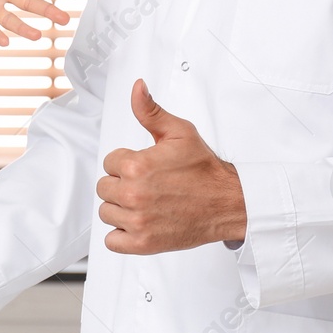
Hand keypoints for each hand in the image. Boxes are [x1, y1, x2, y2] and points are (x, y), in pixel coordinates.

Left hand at [97, 80, 244, 253]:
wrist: (228, 202)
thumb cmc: (204, 169)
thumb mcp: (179, 132)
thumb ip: (150, 111)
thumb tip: (137, 88)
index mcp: (136, 166)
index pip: (109, 163)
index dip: (126, 163)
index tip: (146, 168)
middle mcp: (133, 194)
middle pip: (105, 188)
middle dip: (122, 185)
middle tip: (148, 186)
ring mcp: (137, 221)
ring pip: (106, 212)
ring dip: (121, 209)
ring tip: (146, 204)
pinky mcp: (143, 243)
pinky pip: (112, 241)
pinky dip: (122, 235)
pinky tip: (140, 223)